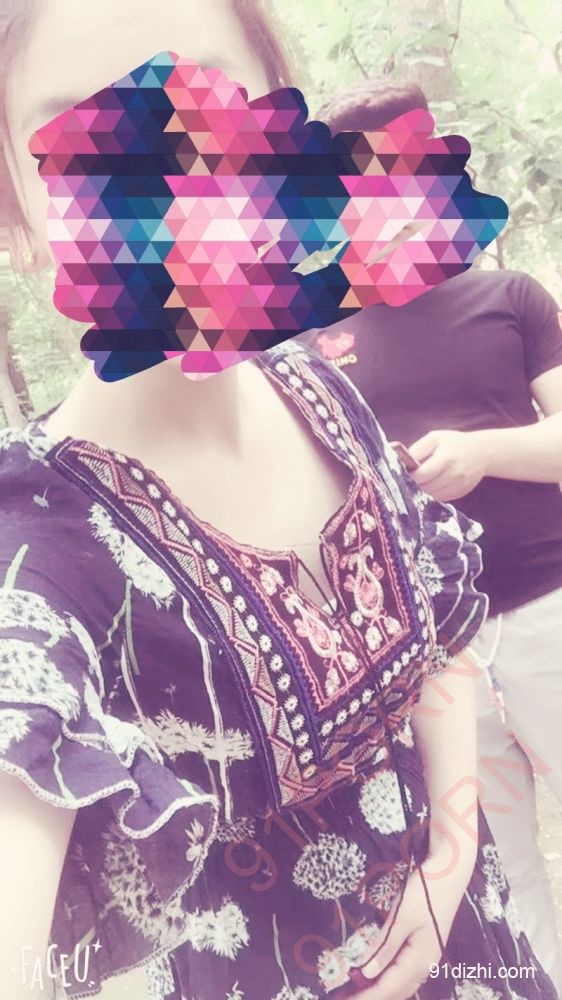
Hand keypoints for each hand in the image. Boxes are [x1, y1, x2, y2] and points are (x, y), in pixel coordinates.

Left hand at [351, 848, 473, 999]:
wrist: (450, 871)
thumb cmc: (425, 892)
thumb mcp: (400, 917)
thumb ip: (385, 948)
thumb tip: (367, 973)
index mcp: (420, 960)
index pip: (388, 988)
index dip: (365, 997)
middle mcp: (426, 965)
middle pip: (396, 991)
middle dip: (372, 997)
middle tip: (346, 997)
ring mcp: (429, 957)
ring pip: (403, 985)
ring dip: (381, 990)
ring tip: (358, 990)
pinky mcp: (427, 948)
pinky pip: (407, 974)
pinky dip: (391, 980)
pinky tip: (379, 977)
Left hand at [409, 429, 488, 501]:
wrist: (482, 452)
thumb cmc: (455, 443)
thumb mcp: (435, 438)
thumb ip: (417, 449)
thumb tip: (401, 461)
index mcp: (446, 458)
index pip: (422, 475)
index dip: (411, 475)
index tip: (406, 471)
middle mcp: (454, 475)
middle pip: (426, 487)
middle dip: (415, 483)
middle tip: (411, 477)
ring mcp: (458, 486)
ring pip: (431, 495)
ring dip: (423, 490)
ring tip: (422, 479)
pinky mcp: (460, 494)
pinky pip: (440, 498)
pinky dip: (432, 493)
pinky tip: (432, 483)